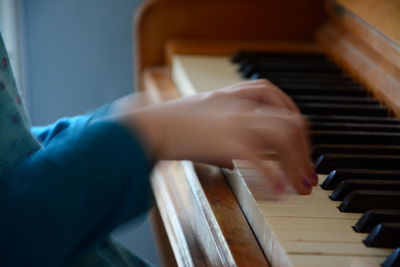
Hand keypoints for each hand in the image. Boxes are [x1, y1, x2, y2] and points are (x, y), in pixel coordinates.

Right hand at [116, 80, 315, 193]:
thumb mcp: (205, 114)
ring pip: (283, 136)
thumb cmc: (173, 122)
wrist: (149, 126)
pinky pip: (260, 160)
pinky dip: (274, 177)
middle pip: (290, 120)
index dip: (294, 118)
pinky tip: (279, 192)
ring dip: (297, 163)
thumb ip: (228, 127)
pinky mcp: (226, 143)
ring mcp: (235, 123)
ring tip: (299, 186)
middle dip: (305, 150)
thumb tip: (244, 158)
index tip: (299, 141)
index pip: (276, 96)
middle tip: (307, 172)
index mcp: (233, 95)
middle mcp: (240, 106)